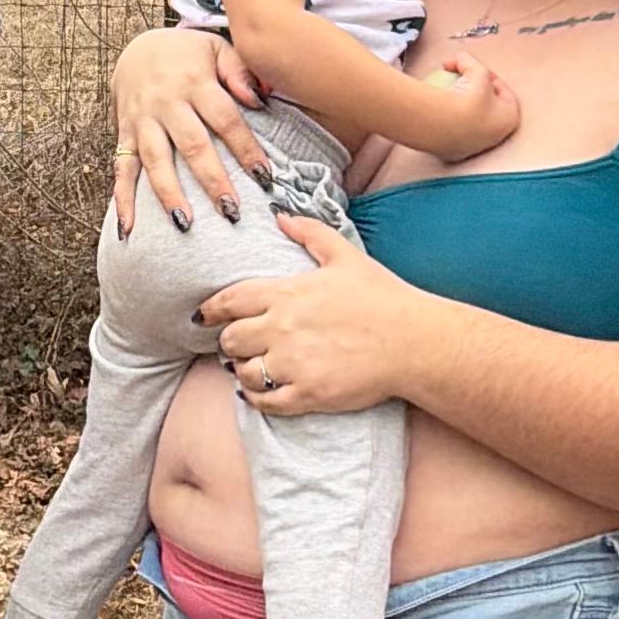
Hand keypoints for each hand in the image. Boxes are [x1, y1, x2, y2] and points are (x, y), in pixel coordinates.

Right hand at [111, 25, 266, 232]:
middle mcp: (167, 103)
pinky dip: (122, 199)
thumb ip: (240, 71)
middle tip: (231, 211)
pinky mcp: (124, 134)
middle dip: (211, 179)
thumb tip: (260, 99)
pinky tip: (129, 228)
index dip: (245, 148)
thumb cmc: (187, 54)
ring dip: (169, 194)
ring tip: (185, 223)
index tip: (265, 177)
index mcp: (195, 83)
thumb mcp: (216, 49)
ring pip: (155, 160)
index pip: (225, 119)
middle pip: (191, 144)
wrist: (136, 47)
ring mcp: (142, 120)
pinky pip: (121, 168)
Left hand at [197, 217, 417, 415]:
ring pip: (242, 372)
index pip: (230, 301)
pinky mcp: (307, 394)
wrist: (414, 342)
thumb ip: (310, 233)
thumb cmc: (383, 298)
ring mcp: (293, 364)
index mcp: (287, 293)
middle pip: (230, 340)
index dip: (212, 310)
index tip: (204, 316)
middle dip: (230, 342)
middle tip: (239, 344)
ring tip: (253, 366)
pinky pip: (263, 401)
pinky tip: (261, 391)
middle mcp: (283, 329)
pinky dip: (256, 397)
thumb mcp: (346, 256)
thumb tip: (280, 216)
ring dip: (243, 370)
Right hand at [405, 51, 520, 160]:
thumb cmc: (468, 98)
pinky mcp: (453, 152)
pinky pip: (451, 130)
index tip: (475, 70)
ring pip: (469, 121)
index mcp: (510, 119)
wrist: (442, 125)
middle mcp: (496, 137)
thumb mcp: (475, 70)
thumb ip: (469, 61)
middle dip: (474, 92)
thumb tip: (459, 57)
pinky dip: (445, 118)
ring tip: (444, 91)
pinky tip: (434, 106)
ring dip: (458, 105)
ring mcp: (475, 147)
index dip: (490, 77)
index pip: (505, 93)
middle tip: (459, 79)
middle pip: (488, 109)